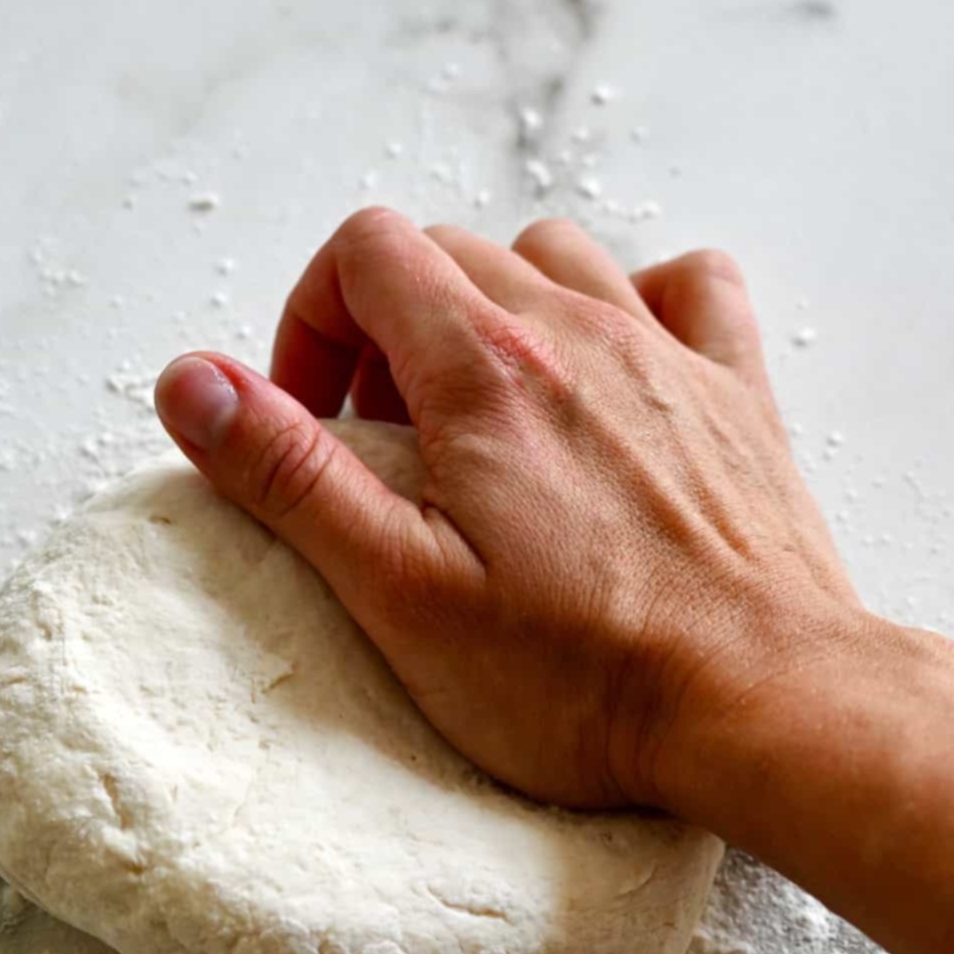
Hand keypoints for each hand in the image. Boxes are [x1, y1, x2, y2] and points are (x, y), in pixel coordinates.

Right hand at [154, 209, 860, 815]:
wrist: (762, 703)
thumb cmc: (583, 675)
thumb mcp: (399, 589)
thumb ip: (290, 474)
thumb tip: (192, 382)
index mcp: (484, 371)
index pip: (365, 250)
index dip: (312, 318)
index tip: (317, 416)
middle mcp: (579, 332)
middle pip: (449, 252)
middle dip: (387, 329)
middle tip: (387, 447)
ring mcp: (667, 355)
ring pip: (556, 256)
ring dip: (496, 310)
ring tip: (485, 419)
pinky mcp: (736, 398)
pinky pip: (685, 286)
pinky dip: (635, 301)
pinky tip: (614, 373)